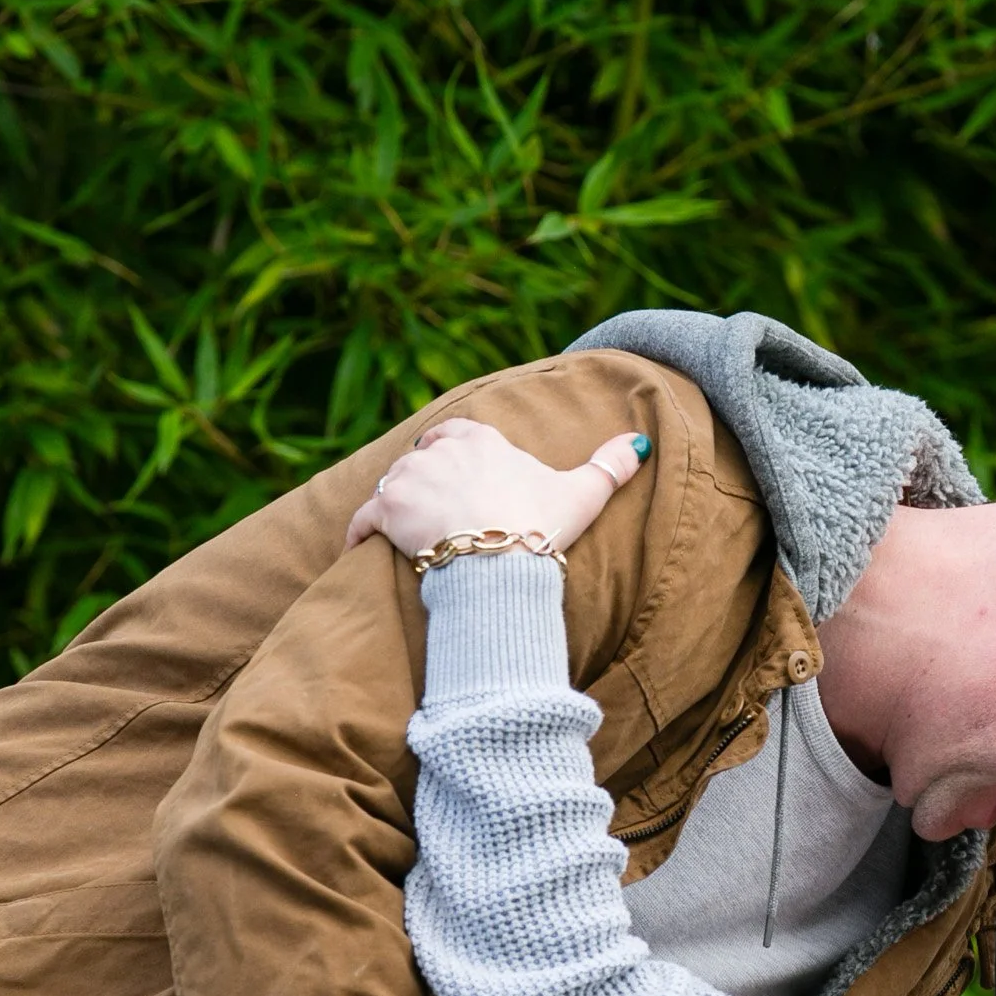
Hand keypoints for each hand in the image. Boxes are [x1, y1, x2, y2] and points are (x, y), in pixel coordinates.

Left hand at [345, 417, 650, 563]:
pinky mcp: (387, 510)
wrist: (501, 563)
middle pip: (419, 457)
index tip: (448, 464)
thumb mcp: (582, 494)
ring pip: (391, 484)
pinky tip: (358, 545)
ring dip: (393, 503)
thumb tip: (636, 442)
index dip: (448, 447)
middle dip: (420, 477)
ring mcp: (410, 478)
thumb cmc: (541, 526)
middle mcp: (441, 451)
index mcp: (482, 440)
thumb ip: (609, 465)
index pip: (454, 432)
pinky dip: (358, 530)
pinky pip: (362, 517)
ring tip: (401, 529)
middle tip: (429, 507)